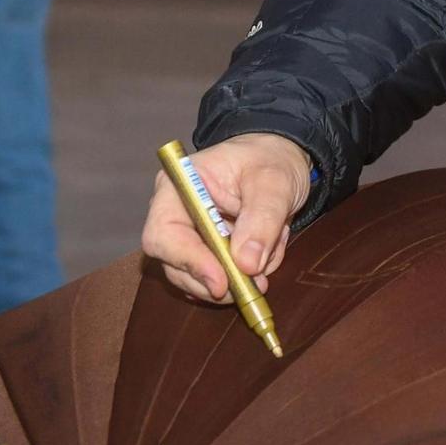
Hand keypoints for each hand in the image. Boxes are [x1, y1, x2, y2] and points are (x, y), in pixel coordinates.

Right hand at [141, 133, 311, 302]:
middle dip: (215, 280)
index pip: (163, 233)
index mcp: (179, 186)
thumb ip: (262, 219)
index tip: (221, 280)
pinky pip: (221, 280)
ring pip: (198, 279)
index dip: (189, 261)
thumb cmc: (270, 159)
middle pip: (176, 265)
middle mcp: (176, 214)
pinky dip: (246, 276)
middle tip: (253, 285)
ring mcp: (191, 237)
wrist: (281, 161)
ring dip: (237, 279)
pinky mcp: (209, 253)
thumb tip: (246, 263)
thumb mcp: (275, 181)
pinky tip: (267, 252)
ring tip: (270, 252)